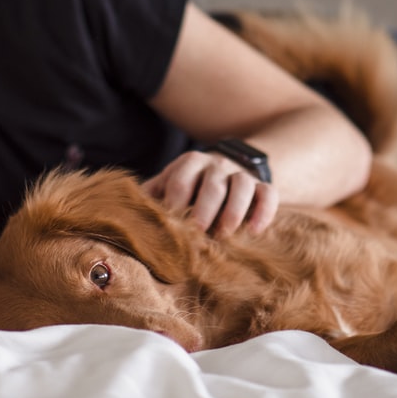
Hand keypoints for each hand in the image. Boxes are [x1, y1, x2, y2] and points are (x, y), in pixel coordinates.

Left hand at [142, 150, 278, 236]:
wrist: (227, 169)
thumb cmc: (190, 186)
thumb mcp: (169, 184)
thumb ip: (152, 196)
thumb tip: (128, 217)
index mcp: (190, 163)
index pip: (181, 179)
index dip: (175, 202)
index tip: (170, 224)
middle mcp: (217, 165)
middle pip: (213, 184)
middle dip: (204, 208)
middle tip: (197, 232)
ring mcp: (242, 174)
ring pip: (243, 186)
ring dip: (233, 210)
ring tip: (225, 234)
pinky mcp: (263, 186)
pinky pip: (268, 194)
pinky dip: (263, 212)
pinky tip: (254, 232)